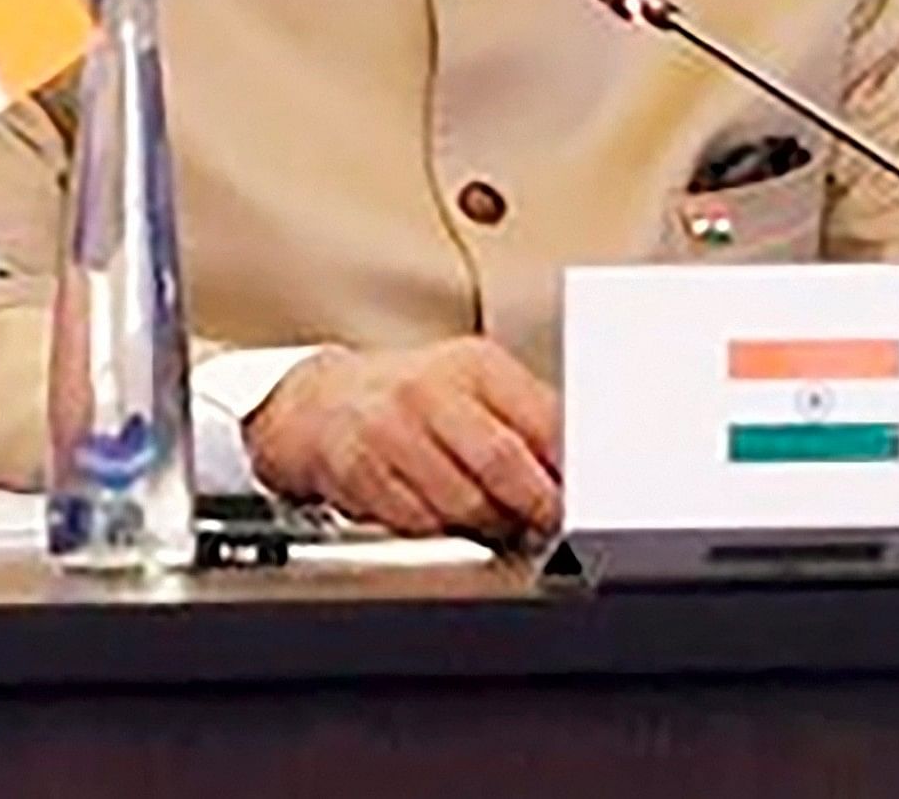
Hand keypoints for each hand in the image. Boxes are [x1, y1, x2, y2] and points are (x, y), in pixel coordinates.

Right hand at [242, 339, 562, 539]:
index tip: (580, 497)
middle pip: (503, 462)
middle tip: (543, 524)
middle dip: (532, 506)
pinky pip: (417, 522)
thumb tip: (576, 466)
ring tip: (493, 523)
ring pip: (461, 502)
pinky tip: (441, 519)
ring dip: (486, 526)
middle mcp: (431, 390)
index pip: (542, 419)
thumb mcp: (474, 385)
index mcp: (476, 365)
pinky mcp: (357, 470)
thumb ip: (527, 418)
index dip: (568, 469)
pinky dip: (438, 532)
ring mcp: (390, 429)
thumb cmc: (410, 397)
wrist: (318, 403)